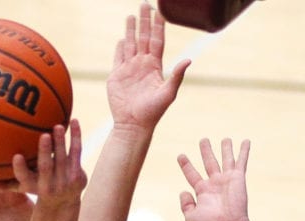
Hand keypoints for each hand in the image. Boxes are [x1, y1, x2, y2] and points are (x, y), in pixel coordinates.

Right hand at [6, 120, 86, 205]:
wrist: (65, 200)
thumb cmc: (37, 187)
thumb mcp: (21, 188)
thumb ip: (3, 184)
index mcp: (33, 186)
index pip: (24, 178)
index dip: (21, 169)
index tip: (17, 156)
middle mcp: (49, 185)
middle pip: (46, 167)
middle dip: (45, 152)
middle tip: (43, 135)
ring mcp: (64, 179)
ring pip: (62, 158)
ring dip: (60, 141)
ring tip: (57, 125)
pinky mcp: (77, 172)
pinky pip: (77, 151)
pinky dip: (76, 136)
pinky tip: (75, 121)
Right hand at [107, 4, 188, 130]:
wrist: (133, 125)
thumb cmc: (153, 112)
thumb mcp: (168, 94)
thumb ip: (176, 76)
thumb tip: (188, 60)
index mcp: (155, 66)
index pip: (157, 40)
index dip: (158, 26)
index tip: (160, 11)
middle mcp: (142, 65)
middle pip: (143, 37)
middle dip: (144, 21)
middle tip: (144, 4)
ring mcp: (129, 70)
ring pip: (130, 44)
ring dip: (131, 30)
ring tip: (131, 16)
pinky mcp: (116, 77)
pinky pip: (118, 58)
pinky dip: (119, 48)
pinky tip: (122, 39)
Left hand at [178, 138, 252, 220]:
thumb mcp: (190, 216)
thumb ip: (185, 204)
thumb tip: (182, 191)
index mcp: (202, 190)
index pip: (192, 174)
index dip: (186, 164)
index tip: (180, 155)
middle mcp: (214, 183)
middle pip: (209, 162)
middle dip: (206, 151)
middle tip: (203, 140)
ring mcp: (226, 179)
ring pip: (225, 159)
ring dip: (225, 148)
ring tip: (225, 139)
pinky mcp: (238, 178)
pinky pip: (241, 161)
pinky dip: (243, 151)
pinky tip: (245, 141)